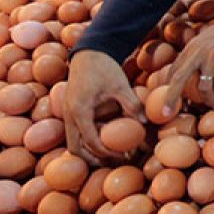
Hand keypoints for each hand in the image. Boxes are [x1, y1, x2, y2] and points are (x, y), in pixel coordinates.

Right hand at [63, 49, 142, 164]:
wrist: (89, 52)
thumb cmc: (105, 67)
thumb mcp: (120, 85)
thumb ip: (131, 104)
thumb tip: (145, 122)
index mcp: (80, 110)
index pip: (91, 141)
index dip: (107, 153)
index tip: (123, 156)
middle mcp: (69, 115)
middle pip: (76, 149)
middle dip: (94, 159)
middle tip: (116, 161)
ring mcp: (68, 114)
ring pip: (73, 143)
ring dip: (89, 152)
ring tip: (111, 155)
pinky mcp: (71, 112)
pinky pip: (75, 135)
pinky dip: (87, 142)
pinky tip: (106, 142)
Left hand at [165, 18, 213, 112]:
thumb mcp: (205, 41)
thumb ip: (195, 54)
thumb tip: (188, 74)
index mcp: (190, 48)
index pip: (173, 70)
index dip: (167, 88)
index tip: (167, 102)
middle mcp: (197, 51)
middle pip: (178, 79)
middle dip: (171, 97)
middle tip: (167, 113)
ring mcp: (212, 56)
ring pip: (204, 87)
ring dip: (210, 99)